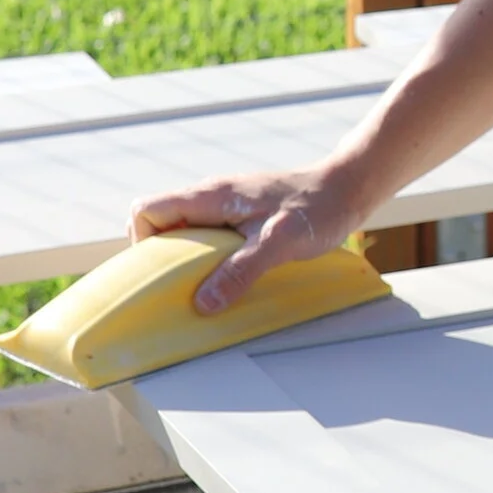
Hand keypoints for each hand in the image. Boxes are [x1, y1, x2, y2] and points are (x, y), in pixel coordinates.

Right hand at [128, 159, 363, 315]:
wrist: (348, 188)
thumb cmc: (318, 209)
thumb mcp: (280, 243)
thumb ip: (241, 271)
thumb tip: (203, 303)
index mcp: (210, 196)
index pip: (146, 210)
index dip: (143, 242)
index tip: (161, 273)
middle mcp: (212, 197)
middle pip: (161, 224)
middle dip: (162, 258)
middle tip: (182, 289)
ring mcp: (226, 206)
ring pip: (185, 231)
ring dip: (188, 260)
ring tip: (207, 288)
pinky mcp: (242, 215)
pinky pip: (209, 236)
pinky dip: (209, 258)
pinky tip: (231, 278)